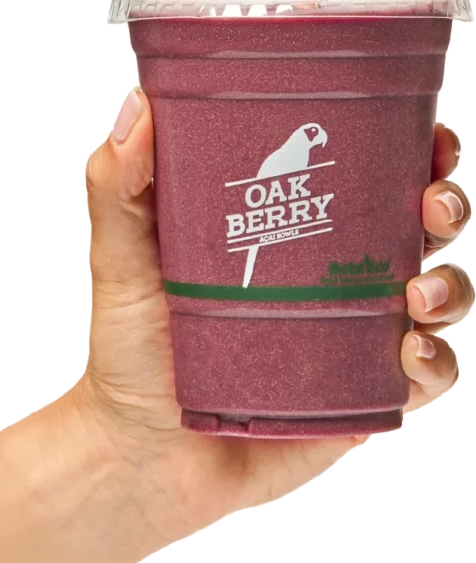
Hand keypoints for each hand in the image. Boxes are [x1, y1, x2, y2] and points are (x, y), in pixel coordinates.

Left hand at [80, 89, 472, 538]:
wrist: (139, 455)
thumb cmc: (133, 353)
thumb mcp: (125, 262)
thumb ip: (120, 187)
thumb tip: (137, 107)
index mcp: (292, 230)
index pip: (366, 174)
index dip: (408, 149)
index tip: (422, 133)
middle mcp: (334, 276)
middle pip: (419, 226)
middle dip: (445, 203)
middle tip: (431, 203)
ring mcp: (353, 338)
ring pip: (439, 295)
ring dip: (451, 284)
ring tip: (417, 292)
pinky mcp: (362, 398)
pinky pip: (426, 376)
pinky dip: (437, 361)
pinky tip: (408, 352)